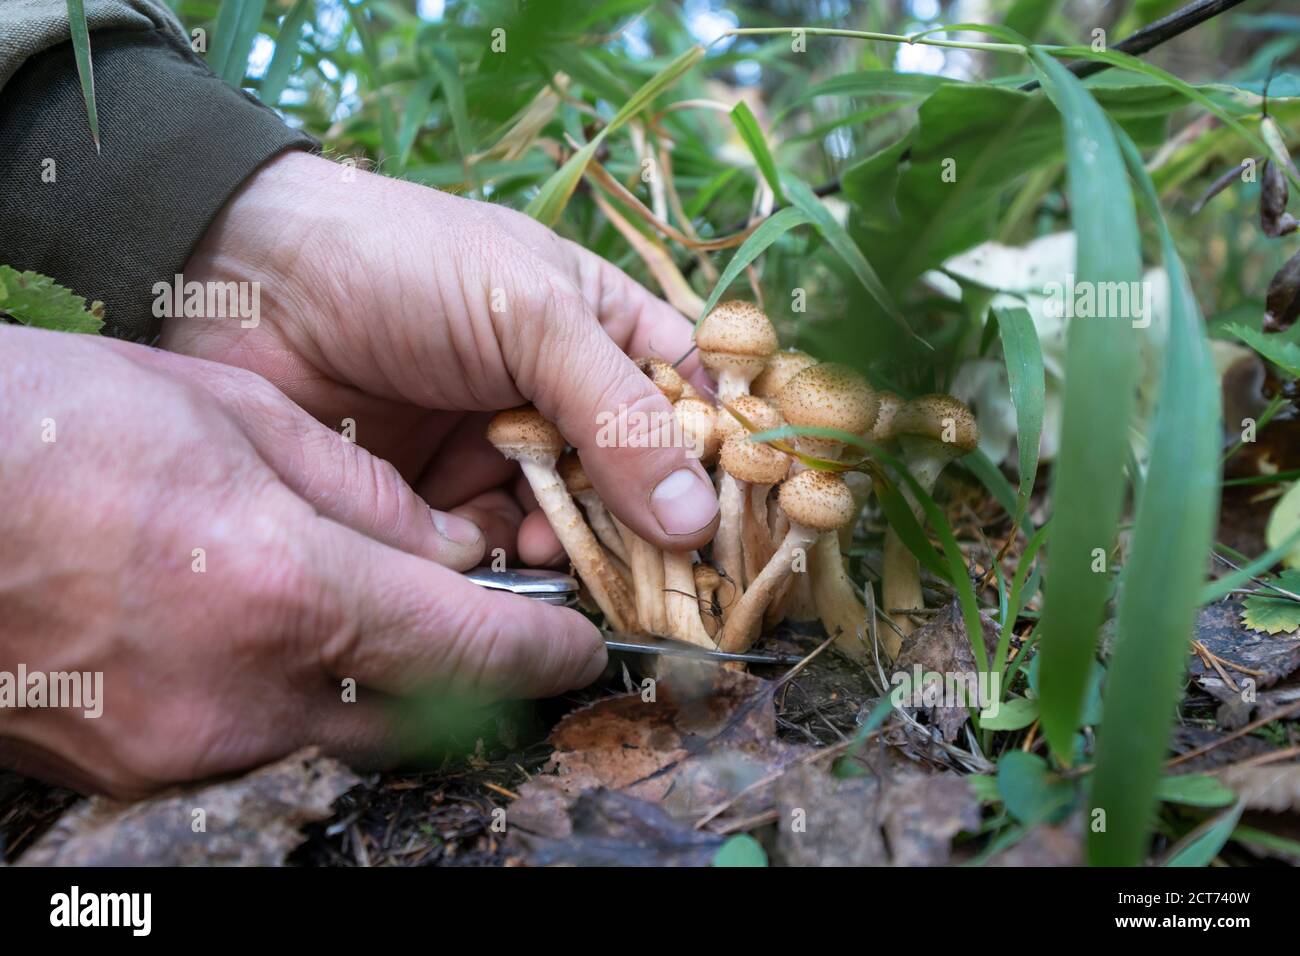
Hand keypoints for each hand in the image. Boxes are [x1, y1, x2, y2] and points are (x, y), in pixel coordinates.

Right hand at [0, 327, 606, 796]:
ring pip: (340, 740)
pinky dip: (295, 706)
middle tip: (501, 639)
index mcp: (287, 587)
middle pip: (419, 718)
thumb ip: (364, 496)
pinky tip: (278, 647)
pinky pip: (257, 747)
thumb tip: (448, 551)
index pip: (470, 647)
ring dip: (385, 695)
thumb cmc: (61, 425)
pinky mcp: (132, 769)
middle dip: (475, 684)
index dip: (544, 652)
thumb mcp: (238, 418)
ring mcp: (183, 745)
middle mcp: (245, 691)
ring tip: (383, 629)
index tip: (581, 647)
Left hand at [161, 150, 719, 565]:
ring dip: (576, 549)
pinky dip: (507, 563)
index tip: (737, 529)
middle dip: (647, 528)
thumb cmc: (407, 265)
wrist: (247, 280)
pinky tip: (502, 559)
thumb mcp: (533, 318)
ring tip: (563, 557)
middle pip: (638, 482)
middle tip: (659, 575)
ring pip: (572, 525)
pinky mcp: (441, 498)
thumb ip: (617, 416)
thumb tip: (696, 519)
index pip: (692, 405)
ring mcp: (503, 450)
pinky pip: (498, 548)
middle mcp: (563, 397)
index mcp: (604, 330)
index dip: (719, 466)